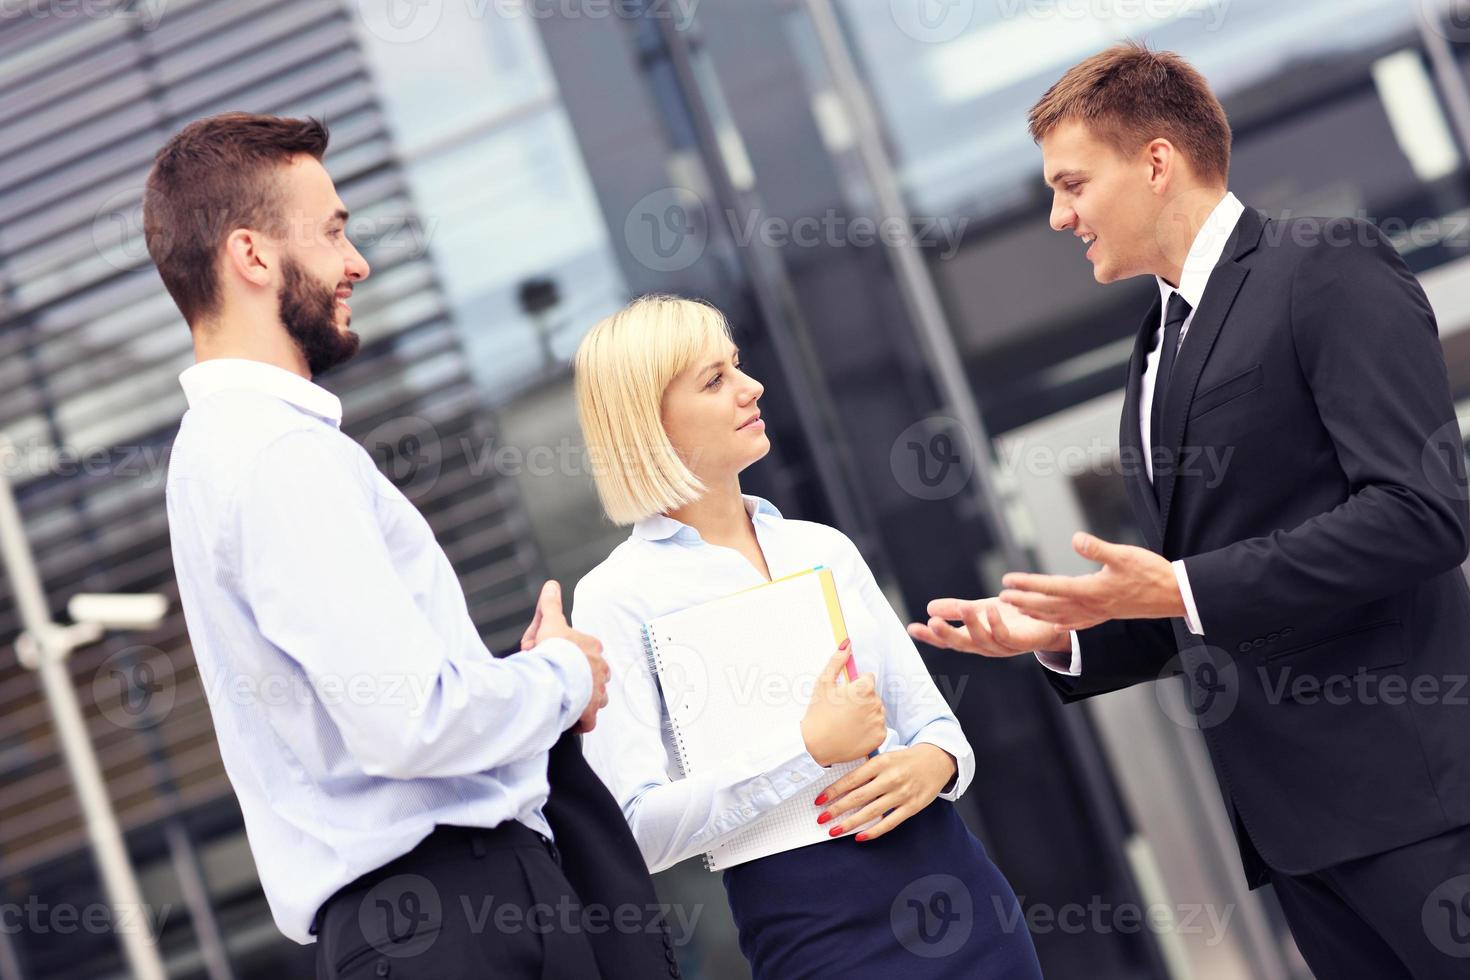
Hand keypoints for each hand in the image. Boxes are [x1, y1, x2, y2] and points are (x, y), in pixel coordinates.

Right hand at [521, 581, 608, 732]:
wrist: (553, 677)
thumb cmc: (553, 652)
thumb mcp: (551, 622)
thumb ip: (551, 604)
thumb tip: (551, 585)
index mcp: (592, 648)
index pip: (588, 649)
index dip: (569, 653)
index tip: (555, 656)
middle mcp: (599, 670)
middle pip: (592, 673)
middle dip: (578, 677)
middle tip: (555, 678)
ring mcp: (597, 692)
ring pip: (595, 696)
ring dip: (582, 698)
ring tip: (563, 698)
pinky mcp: (590, 712)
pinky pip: (588, 720)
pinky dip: (580, 721)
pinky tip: (569, 720)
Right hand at [800, 640, 886, 766]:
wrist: (815, 746)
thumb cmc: (818, 713)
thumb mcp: (823, 683)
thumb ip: (837, 660)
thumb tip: (847, 643)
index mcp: (864, 688)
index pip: (868, 678)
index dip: (855, 685)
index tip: (843, 695)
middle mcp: (876, 703)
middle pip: (873, 695)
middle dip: (861, 699)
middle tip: (843, 710)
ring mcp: (879, 721)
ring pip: (876, 711)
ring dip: (866, 713)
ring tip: (847, 722)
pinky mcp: (880, 737)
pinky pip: (878, 727)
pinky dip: (869, 729)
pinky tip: (854, 732)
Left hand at [813, 743, 955, 841]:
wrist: (936, 760)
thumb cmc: (905, 759)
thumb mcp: (885, 756)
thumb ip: (866, 770)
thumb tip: (840, 786)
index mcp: (881, 762)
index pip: (851, 779)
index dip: (833, 791)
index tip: (819, 800)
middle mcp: (890, 778)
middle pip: (858, 797)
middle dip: (837, 809)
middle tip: (821, 818)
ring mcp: (902, 794)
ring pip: (871, 812)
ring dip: (850, 823)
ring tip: (834, 830)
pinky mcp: (912, 807)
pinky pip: (889, 823)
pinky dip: (873, 831)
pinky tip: (859, 837)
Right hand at [907, 597, 1067, 656]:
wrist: (1048, 622)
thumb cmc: (1012, 617)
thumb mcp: (981, 609)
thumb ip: (957, 609)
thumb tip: (928, 608)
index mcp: (974, 639)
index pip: (947, 640)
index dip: (930, 637)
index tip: (912, 628)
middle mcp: (986, 647)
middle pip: (962, 645)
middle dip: (946, 636)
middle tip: (931, 623)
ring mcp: (1003, 647)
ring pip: (983, 641)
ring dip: (972, 625)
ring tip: (963, 608)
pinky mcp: (1021, 643)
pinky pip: (1006, 637)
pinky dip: (996, 624)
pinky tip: (990, 610)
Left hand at [999, 532, 1184, 630]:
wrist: (1174, 596)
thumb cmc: (1150, 573)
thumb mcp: (1125, 555)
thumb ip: (1098, 548)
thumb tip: (1076, 539)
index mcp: (1091, 591)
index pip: (1050, 587)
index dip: (1027, 584)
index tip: (1007, 581)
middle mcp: (1089, 606)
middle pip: (1047, 606)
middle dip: (1022, 602)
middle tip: (1000, 597)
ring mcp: (1096, 614)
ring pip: (1057, 617)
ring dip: (1034, 613)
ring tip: (1016, 608)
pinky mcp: (1103, 616)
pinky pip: (1073, 623)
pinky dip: (1056, 623)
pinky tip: (1052, 623)